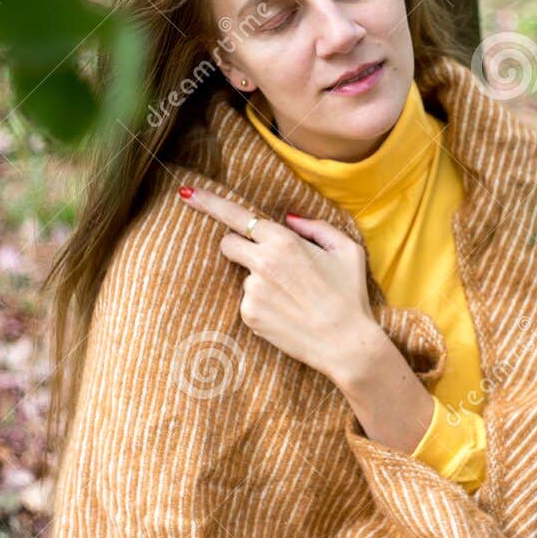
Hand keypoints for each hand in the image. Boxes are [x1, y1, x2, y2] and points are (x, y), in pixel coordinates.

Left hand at [178, 184, 376, 382]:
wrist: (345, 344)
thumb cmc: (350, 295)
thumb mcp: (347, 250)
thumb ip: (316, 226)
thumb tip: (289, 219)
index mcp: (284, 242)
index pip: (236, 216)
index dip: (209, 203)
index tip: (186, 193)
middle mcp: (262, 264)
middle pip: (228, 243)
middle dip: (237, 245)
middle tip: (263, 258)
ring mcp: (252, 292)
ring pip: (245, 276)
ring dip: (261, 281)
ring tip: (294, 298)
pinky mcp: (249, 316)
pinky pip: (249, 301)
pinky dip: (263, 305)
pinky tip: (288, 314)